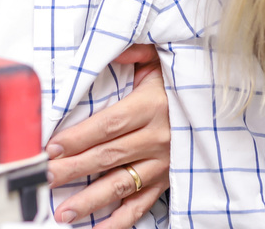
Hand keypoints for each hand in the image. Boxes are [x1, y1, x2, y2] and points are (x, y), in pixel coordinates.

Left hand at [45, 45, 170, 226]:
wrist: (219, 104)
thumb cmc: (180, 81)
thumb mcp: (160, 59)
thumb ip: (134, 53)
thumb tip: (109, 53)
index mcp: (151, 106)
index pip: (107, 125)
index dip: (78, 138)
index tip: (52, 147)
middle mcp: (158, 138)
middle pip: (107, 157)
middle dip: (73, 169)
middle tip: (45, 177)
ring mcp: (163, 163)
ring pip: (121, 184)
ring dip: (90, 200)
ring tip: (63, 211)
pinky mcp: (168, 180)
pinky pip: (142, 204)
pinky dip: (121, 220)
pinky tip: (99, 227)